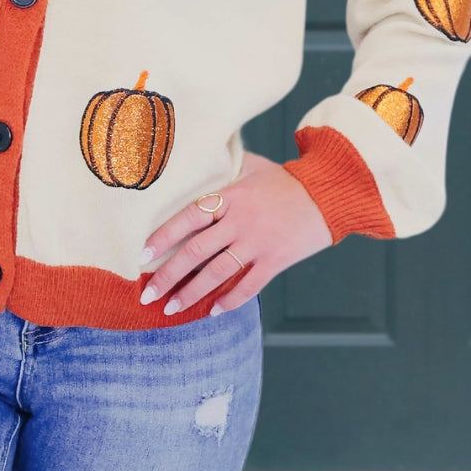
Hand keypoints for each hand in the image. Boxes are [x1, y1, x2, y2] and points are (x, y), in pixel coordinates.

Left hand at [138, 151, 332, 316]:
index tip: (141, 256)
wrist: (329, 193)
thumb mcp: (252, 166)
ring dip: (191, 293)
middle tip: (147, 294)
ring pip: (217, 272)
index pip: (187, 218)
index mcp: (230, 196)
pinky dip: (230, 300)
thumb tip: (196, 158)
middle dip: (168, 275)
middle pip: (195, 251)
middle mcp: (240, 220)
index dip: (162, 237)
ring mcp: (258, 242)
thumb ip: (224, 167)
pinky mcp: (276, 260)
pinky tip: (213, 312)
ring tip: (171, 309)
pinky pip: (249, 285)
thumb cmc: (286, 179)